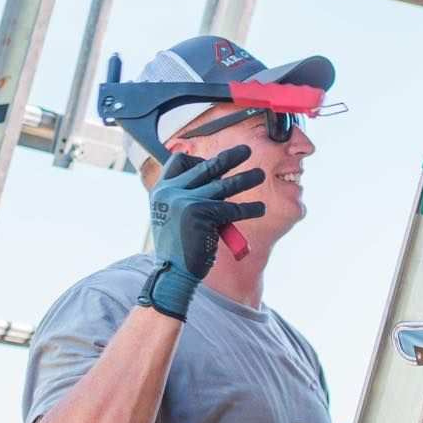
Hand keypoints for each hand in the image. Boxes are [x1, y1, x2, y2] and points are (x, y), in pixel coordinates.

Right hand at [137, 144, 265, 320]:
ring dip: (246, 179)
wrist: (173, 272)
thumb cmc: (180, 247)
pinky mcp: (200, 213)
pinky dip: (249, 209)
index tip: (213, 162)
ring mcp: (184, 200)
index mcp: (161, 190)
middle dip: (229, 157)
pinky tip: (260, 209)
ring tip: (260, 174)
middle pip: (206, 167)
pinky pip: (232, 208)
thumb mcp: (175, 215)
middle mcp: (170, 192)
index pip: (179, 161)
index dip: (198, 159)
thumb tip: (219, 180)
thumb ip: (187, 196)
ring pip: (223, 185)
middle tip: (247, 150)